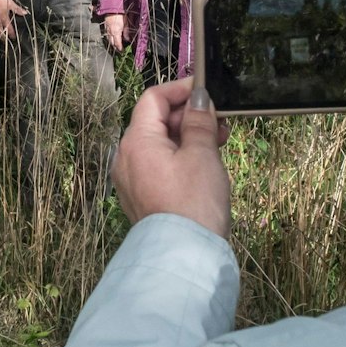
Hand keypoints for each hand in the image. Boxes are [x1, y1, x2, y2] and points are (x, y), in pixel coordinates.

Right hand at [0, 0, 27, 39]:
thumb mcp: (10, 3)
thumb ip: (17, 9)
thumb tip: (25, 13)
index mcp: (4, 19)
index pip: (9, 30)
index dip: (12, 35)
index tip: (14, 38)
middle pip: (1, 34)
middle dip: (4, 39)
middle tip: (6, 41)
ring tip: (0, 38)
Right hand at [101, 13, 126, 51]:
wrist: (111, 8)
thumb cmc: (120, 15)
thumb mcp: (126, 23)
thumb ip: (126, 32)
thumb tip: (127, 39)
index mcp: (116, 32)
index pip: (117, 43)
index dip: (120, 48)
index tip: (122, 51)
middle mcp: (110, 32)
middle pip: (112, 43)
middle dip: (115, 48)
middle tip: (119, 51)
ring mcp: (107, 30)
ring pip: (108, 40)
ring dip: (112, 44)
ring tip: (115, 46)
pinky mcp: (105, 27)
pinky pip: (106, 35)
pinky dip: (109, 39)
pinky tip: (111, 39)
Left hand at [113, 78, 232, 236]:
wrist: (183, 255)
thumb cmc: (193, 203)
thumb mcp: (202, 155)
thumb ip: (199, 122)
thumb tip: (197, 99)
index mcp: (136, 141)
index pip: (152, 99)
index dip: (179, 90)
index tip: (205, 92)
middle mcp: (126, 157)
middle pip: (154, 122)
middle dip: (187, 117)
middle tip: (220, 122)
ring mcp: (131, 179)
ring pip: (158, 146)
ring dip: (187, 138)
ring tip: (218, 143)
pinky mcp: (141, 197)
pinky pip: (158, 166)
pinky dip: (179, 159)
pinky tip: (204, 165)